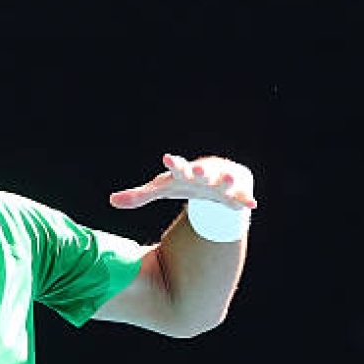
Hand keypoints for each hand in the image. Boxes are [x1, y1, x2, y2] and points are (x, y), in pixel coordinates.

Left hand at [109, 154, 257, 209]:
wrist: (213, 180)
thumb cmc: (183, 184)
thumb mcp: (162, 190)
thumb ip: (137, 196)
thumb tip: (111, 201)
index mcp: (184, 173)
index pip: (176, 167)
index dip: (173, 163)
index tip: (167, 158)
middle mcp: (203, 175)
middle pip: (201, 172)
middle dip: (200, 170)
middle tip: (198, 169)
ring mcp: (220, 183)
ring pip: (223, 181)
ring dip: (225, 180)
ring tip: (228, 178)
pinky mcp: (235, 193)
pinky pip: (241, 197)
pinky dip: (246, 199)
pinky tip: (252, 204)